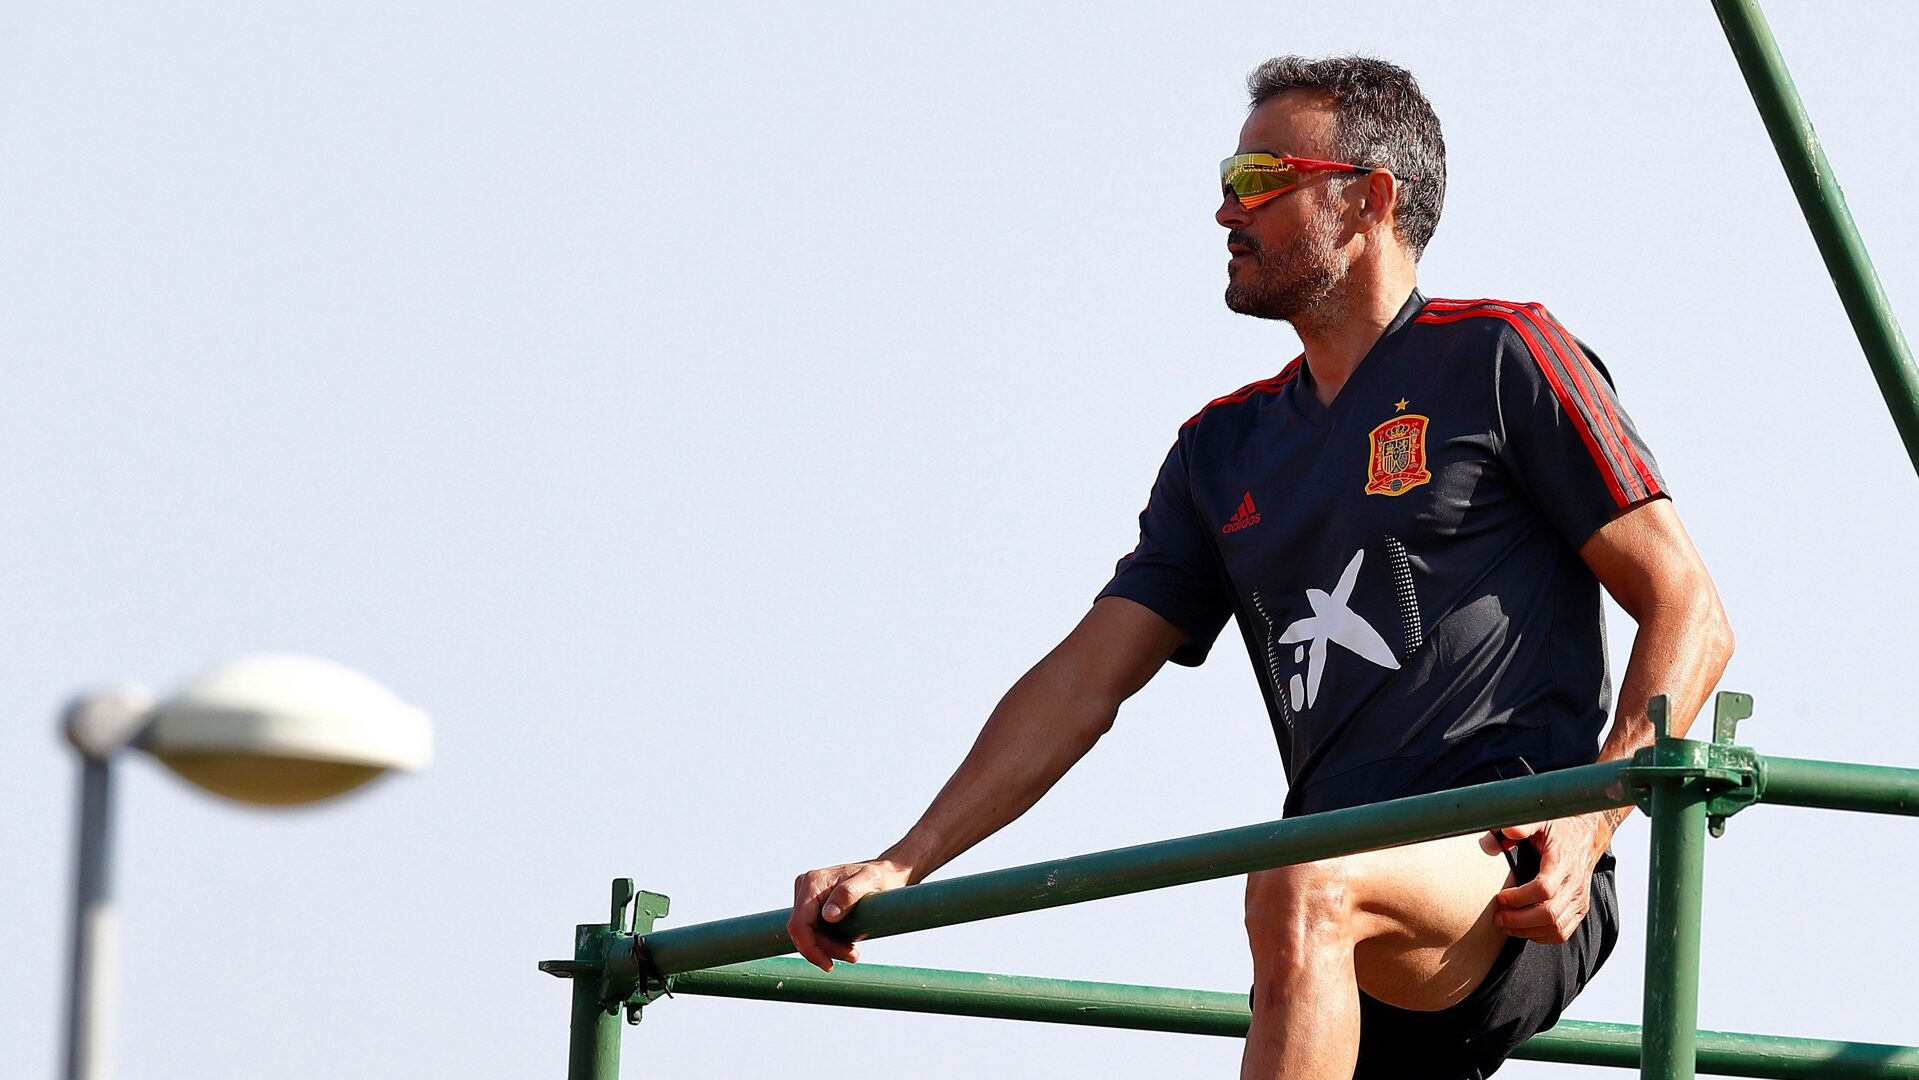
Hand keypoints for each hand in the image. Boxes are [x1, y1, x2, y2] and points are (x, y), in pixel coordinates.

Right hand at [787, 859, 912, 970]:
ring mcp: (807, 898)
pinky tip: (846, 944)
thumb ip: (848, 894)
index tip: (828, 964)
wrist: (885, 874)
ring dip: (827, 949)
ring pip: (807, 935)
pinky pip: (813, 932)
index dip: (810, 948)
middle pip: (802, 932)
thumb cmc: (879, 877)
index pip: (799, 923)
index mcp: (813, 882)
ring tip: (853, 952)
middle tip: (853, 956)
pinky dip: (828, 943)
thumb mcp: (868, 882)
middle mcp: (805, 888)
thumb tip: (828, 916)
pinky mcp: (813, 907)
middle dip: (824, 950)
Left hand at [1487, 812, 1612, 943]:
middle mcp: (1574, 884)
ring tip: (1505, 924)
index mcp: (1562, 862)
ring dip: (1527, 931)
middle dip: (1518, 920)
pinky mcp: (1579, 910)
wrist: (1586, 836)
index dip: (1519, 898)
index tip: (1500, 898)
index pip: (1544, 889)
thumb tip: (1505, 832)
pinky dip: (1541, 936)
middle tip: (1497, 917)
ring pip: (1556, 928)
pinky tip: (1523, 929)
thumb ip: (1522, 825)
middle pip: (1549, 914)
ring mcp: (1579, 899)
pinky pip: (1562, 933)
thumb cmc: (1558, 829)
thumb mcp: (1541, 819)